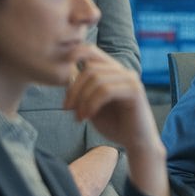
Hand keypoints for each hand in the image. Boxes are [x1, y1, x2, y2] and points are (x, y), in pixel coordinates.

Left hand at [63, 46, 166, 195]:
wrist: (136, 144)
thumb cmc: (115, 125)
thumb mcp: (92, 105)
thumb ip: (82, 90)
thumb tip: (66, 77)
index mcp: (113, 71)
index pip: (91, 51)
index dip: (74, 54)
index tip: (58, 73)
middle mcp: (123, 71)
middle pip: (89, 68)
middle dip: (73, 89)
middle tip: (67, 108)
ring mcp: (130, 79)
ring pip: (96, 79)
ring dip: (82, 99)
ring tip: (79, 117)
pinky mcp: (134, 91)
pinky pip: (105, 90)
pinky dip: (91, 104)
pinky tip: (87, 117)